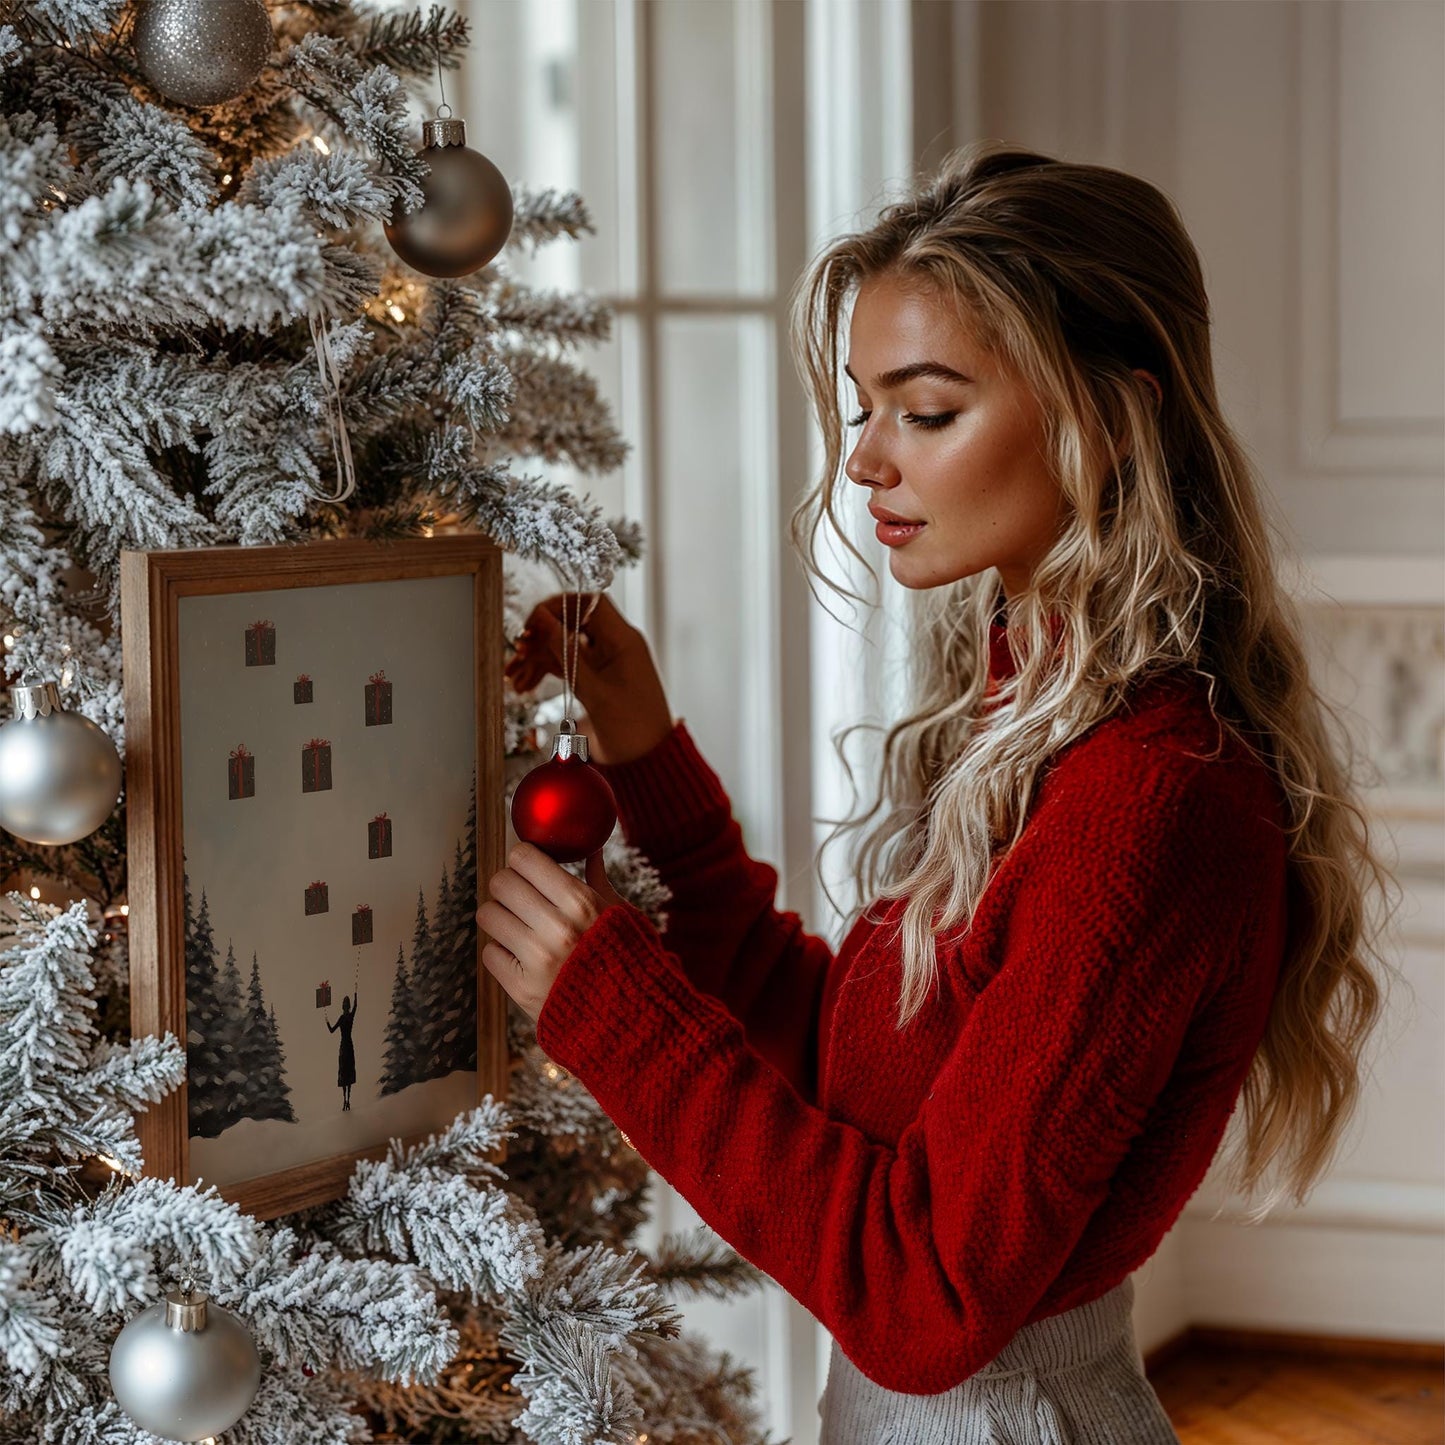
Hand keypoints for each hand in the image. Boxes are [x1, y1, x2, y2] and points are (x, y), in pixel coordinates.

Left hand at [478, 841, 626, 1023]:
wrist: (629, 1019)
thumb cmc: (626, 958)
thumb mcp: (620, 913)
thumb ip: (597, 878)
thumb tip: (590, 846)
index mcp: (581, 902)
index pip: (523, 857)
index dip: (522, 859)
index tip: (527, 868)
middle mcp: (556, 927)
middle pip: (500, 882)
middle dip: (508, 886)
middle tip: (520, 897)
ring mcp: (537, 959)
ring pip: (487, 914)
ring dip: (501, 918)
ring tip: (520, 927)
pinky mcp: (521, 988)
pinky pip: (489, 952)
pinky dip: (503, 953)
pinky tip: (523, 957)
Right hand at [504, 592, 674, 764]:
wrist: (645, 761)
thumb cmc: (631, 728)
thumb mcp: (593, 691)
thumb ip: (565, 654)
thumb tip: (541, 621)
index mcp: (623, 640)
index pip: (588, 603)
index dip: (558, 606)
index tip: (533, 624)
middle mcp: (614, 645)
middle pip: (571, 624)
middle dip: (542, 637)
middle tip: (518, 653)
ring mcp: (604, 662)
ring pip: (564, 646)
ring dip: (538, 659)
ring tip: (513, 678)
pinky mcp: (595, 678)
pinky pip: (567, 665)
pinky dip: (545, 672)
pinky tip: (524, 685)